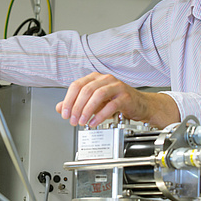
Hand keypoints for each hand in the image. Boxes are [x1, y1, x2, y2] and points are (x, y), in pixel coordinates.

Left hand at [55, 72, 179, 127]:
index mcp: (95, 78)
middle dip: (76, 107)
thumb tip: (60, 108)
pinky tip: (94, 122)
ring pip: (97, 95)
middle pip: (86, 90)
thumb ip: (76, 104)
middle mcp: (105, 79)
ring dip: (87, 110)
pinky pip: (111, 105)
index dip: (68, 100)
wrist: (139, 105)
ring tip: (82, 122)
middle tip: (72, 120)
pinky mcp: (125, 97)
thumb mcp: (93, 102)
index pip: (76, 85)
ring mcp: (116, 87)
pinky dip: (100, 115)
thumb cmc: (117, 102)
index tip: (64, 113)